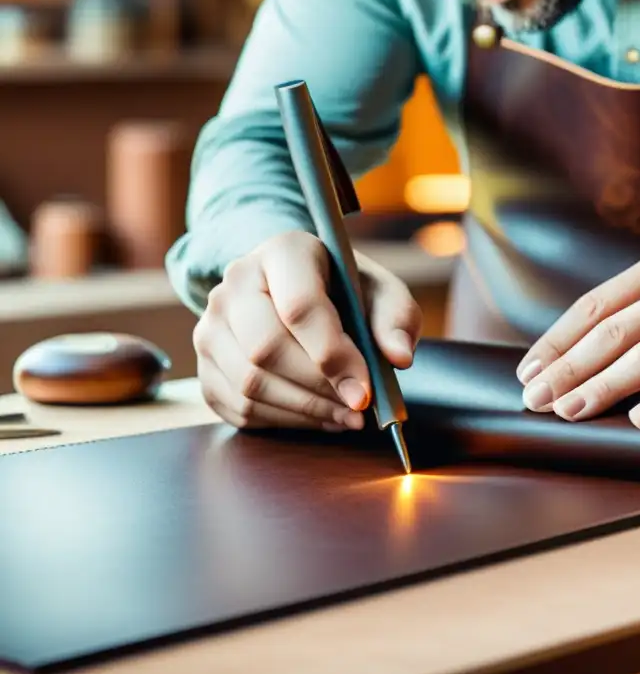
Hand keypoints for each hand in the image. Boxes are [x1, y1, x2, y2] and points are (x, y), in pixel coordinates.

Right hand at [193, 230, 421, 430]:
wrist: (299, 293)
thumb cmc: (345, 292)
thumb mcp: (382, 293)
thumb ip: (397, 320)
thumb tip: (399, 356)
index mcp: (283, 252)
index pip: (299, 306)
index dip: (333, 355)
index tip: (364, 390)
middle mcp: (235, 282)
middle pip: (265, 349)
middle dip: (318, 389)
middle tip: (357, 408)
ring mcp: (211, 324)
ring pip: (249, 384)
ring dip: (305, 411)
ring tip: (345, 417)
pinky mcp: (206, 364)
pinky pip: (238, 407)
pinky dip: (284, 422)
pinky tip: (318, 417)